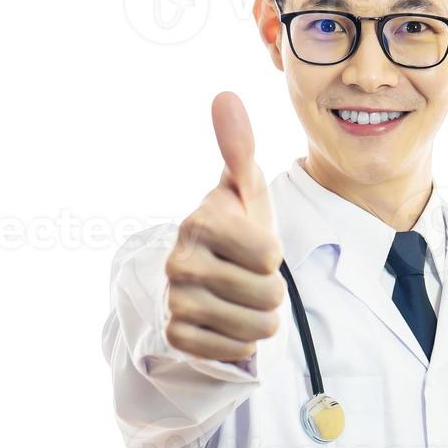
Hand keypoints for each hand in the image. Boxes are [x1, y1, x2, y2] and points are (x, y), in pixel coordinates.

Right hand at [164, 91, 287, 361]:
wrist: (206, 280)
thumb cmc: (235, 231)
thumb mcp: (245, 190)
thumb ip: (239, 146)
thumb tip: (225, 96)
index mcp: (200, 222)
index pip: (268, 256)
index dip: (272, 255)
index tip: (254, 247)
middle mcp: (179, 261)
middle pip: (266, 295)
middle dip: (269, 292)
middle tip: (249, 279)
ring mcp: (174, 300)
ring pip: (254, 328)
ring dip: (258, 319)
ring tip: (240, 301)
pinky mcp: (175, 336)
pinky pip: (231, 351)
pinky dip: (238, 343)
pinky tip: (225, 324)